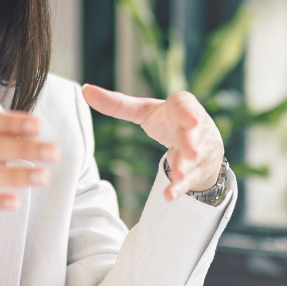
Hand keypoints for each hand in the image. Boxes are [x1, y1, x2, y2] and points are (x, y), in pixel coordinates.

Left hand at [82, 84, 224, 200]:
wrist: (202, 144)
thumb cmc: (169, 122)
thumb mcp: (145, 111)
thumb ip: (117, 103)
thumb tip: (84, 89)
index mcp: (181, 106)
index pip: (185, 107)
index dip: (188, 113)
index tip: (190, 120)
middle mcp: (195, 128)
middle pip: (192, 136)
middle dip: (190, 143)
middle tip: (189, 152)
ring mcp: (199, 150)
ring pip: (192, 160)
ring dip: (185, 168)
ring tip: (177, 174)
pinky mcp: (198, 171)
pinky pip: (189, 180)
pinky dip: (179, 188)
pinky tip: (169, 196)